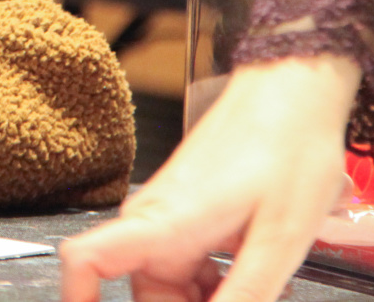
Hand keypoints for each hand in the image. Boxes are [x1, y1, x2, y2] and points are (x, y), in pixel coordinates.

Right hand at [60, 54, 360, 301]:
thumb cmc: (285, 145)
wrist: (293, 92)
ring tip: (259, 296)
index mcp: (163, 223)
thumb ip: (245, 297)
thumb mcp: (279, 240)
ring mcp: (171, 221)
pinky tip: (256, 288)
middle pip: (143, 299)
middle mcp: (154, 222)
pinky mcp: (191, 220)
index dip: (80, 299)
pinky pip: (189, 275)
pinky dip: (217, 291)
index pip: (86, 260)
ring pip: (171, 291)